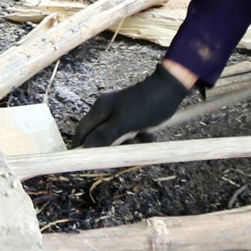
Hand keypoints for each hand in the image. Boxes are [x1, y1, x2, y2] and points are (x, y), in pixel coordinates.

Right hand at [74, 61, 194, 147]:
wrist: (170, 88)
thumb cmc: (146, 106)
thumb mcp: (124, 123)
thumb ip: (103, 136)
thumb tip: (84, 149)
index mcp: (100, 110)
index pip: (82, 132)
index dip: (81, 147)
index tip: (87, 163)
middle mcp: (106, 111)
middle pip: (99, 136)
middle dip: (110, 148)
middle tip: (122, 154)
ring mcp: (118, 113)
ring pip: (116, 137)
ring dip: (127, 144)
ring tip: (141, 141)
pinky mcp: (131, 117)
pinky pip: (128, 134)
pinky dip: (137, 139)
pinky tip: (147, 136)